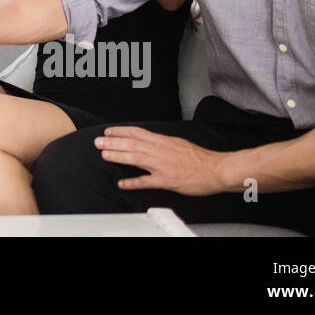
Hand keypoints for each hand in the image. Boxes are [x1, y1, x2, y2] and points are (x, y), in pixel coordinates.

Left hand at [94, 127, 227, 196]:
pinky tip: (122, 183)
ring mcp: (162, 165)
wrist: (216, 169)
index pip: (137, 132)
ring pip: (136, 158)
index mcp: (163, 141)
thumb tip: (148, 140)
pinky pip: (147, 181)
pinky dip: (133, 182)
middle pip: (132, 144)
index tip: (108, 131)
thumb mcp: (178, 142)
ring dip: (118, 157)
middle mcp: (160, 151)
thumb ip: (162, 142)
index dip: (120, 131)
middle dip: (113, 142)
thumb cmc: (200, 157)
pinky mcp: (167, 180)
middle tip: (98, 142)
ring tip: (104, 155)